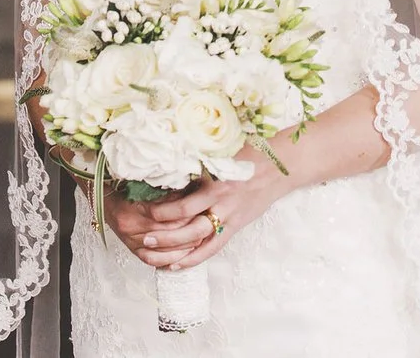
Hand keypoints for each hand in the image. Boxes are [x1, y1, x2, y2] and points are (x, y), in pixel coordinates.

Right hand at [96, 186, 214, 269]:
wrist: (100, 192)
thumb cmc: (123, 183)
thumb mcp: (144, 181)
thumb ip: (165, 188)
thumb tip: (191, 188)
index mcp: (134, 207)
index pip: (168, 215)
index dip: (187, 212)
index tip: (201, 207)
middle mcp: (130, 226)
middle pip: (167, 233)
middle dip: (189, 230)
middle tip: (206, 224)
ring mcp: (129, 240)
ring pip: (161, 250)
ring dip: (182, 247)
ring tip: (199, 239)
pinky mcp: (130, 248)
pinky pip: (151, 260)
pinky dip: (168, 260)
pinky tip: (182, 255)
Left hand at [143, 146, 289, 270]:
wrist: (276, 168)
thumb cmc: (244, 155)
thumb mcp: (217, 155)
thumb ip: (195, 165)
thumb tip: (165, 168)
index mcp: (213, 183)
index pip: (183, 204)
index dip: (162, 211)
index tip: (144, 210)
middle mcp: (220, 203)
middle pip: (187, 226)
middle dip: (163, 235)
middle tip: (143, 238)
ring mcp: (228, 217)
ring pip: (198, 241)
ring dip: (174, 250)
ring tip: (152, 254)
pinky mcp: (235, 227)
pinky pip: (213, 248)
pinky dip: (194, 258)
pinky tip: (176, 264)